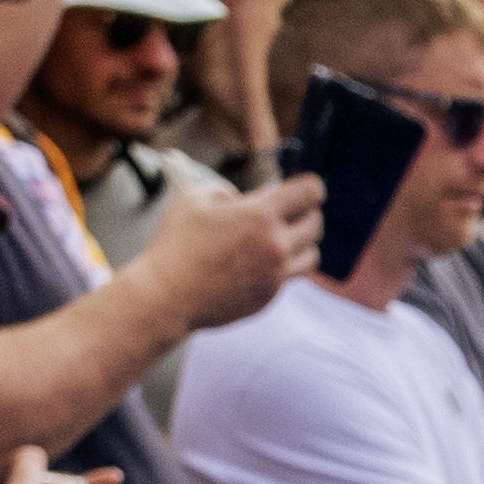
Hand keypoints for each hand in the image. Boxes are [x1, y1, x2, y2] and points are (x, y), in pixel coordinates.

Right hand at [140, 178, 310, 333]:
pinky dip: (286, 266)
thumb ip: (226, 192)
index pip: (310, 193)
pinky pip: (292, 276)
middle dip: (306, 213)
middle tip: (289, 212)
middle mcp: (276, 245)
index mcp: (260, 215)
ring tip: (281, 237)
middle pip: (316, 224)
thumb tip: (242, 200)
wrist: (167, 296)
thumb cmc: (175, 245)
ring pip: (312, 255)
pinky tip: (264, 260)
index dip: (310, 187)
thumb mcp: (195, 198)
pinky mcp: (269, 296)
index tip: (303, 188)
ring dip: (302, 243)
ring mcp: (276, 275)